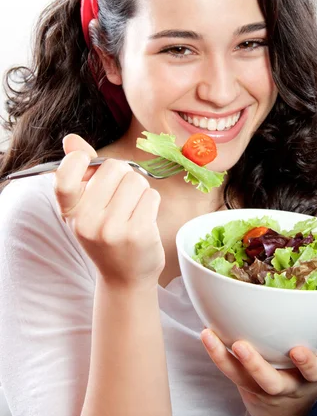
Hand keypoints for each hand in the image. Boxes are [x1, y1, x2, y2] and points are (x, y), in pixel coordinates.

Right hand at [54, 133, 163, 288]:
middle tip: (121, 199)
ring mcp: (111, 229)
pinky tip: (143, 219)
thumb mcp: (87, 207)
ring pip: (136, 180)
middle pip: (114, 167)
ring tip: (133, 210)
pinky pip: (152, 196)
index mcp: (70, 211)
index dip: (79, 161)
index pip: (65, 174)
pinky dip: (152, 203)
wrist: (125, 277)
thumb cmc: (106, 235)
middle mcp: (86, 221)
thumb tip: (71, 139)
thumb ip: (82, 171)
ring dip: (140, 190)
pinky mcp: (137, 233)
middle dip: (124, 176)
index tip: (89, 166)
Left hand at [200, 329, 316, 415]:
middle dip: (256, 365)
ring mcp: (263, 389)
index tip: (297, 350)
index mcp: (311, 375)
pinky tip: (207, 333)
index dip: (307, 362)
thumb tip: (305, 287)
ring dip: (224, 357)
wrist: (294, 412)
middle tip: (241, 346)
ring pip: (243, 379)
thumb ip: (312, 332)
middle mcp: (287, 385)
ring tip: (209, 336)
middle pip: (272, 382)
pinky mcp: (246, 387)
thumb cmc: (306, 368)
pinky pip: (230, 372)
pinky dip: (217, 352)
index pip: (313, 371)